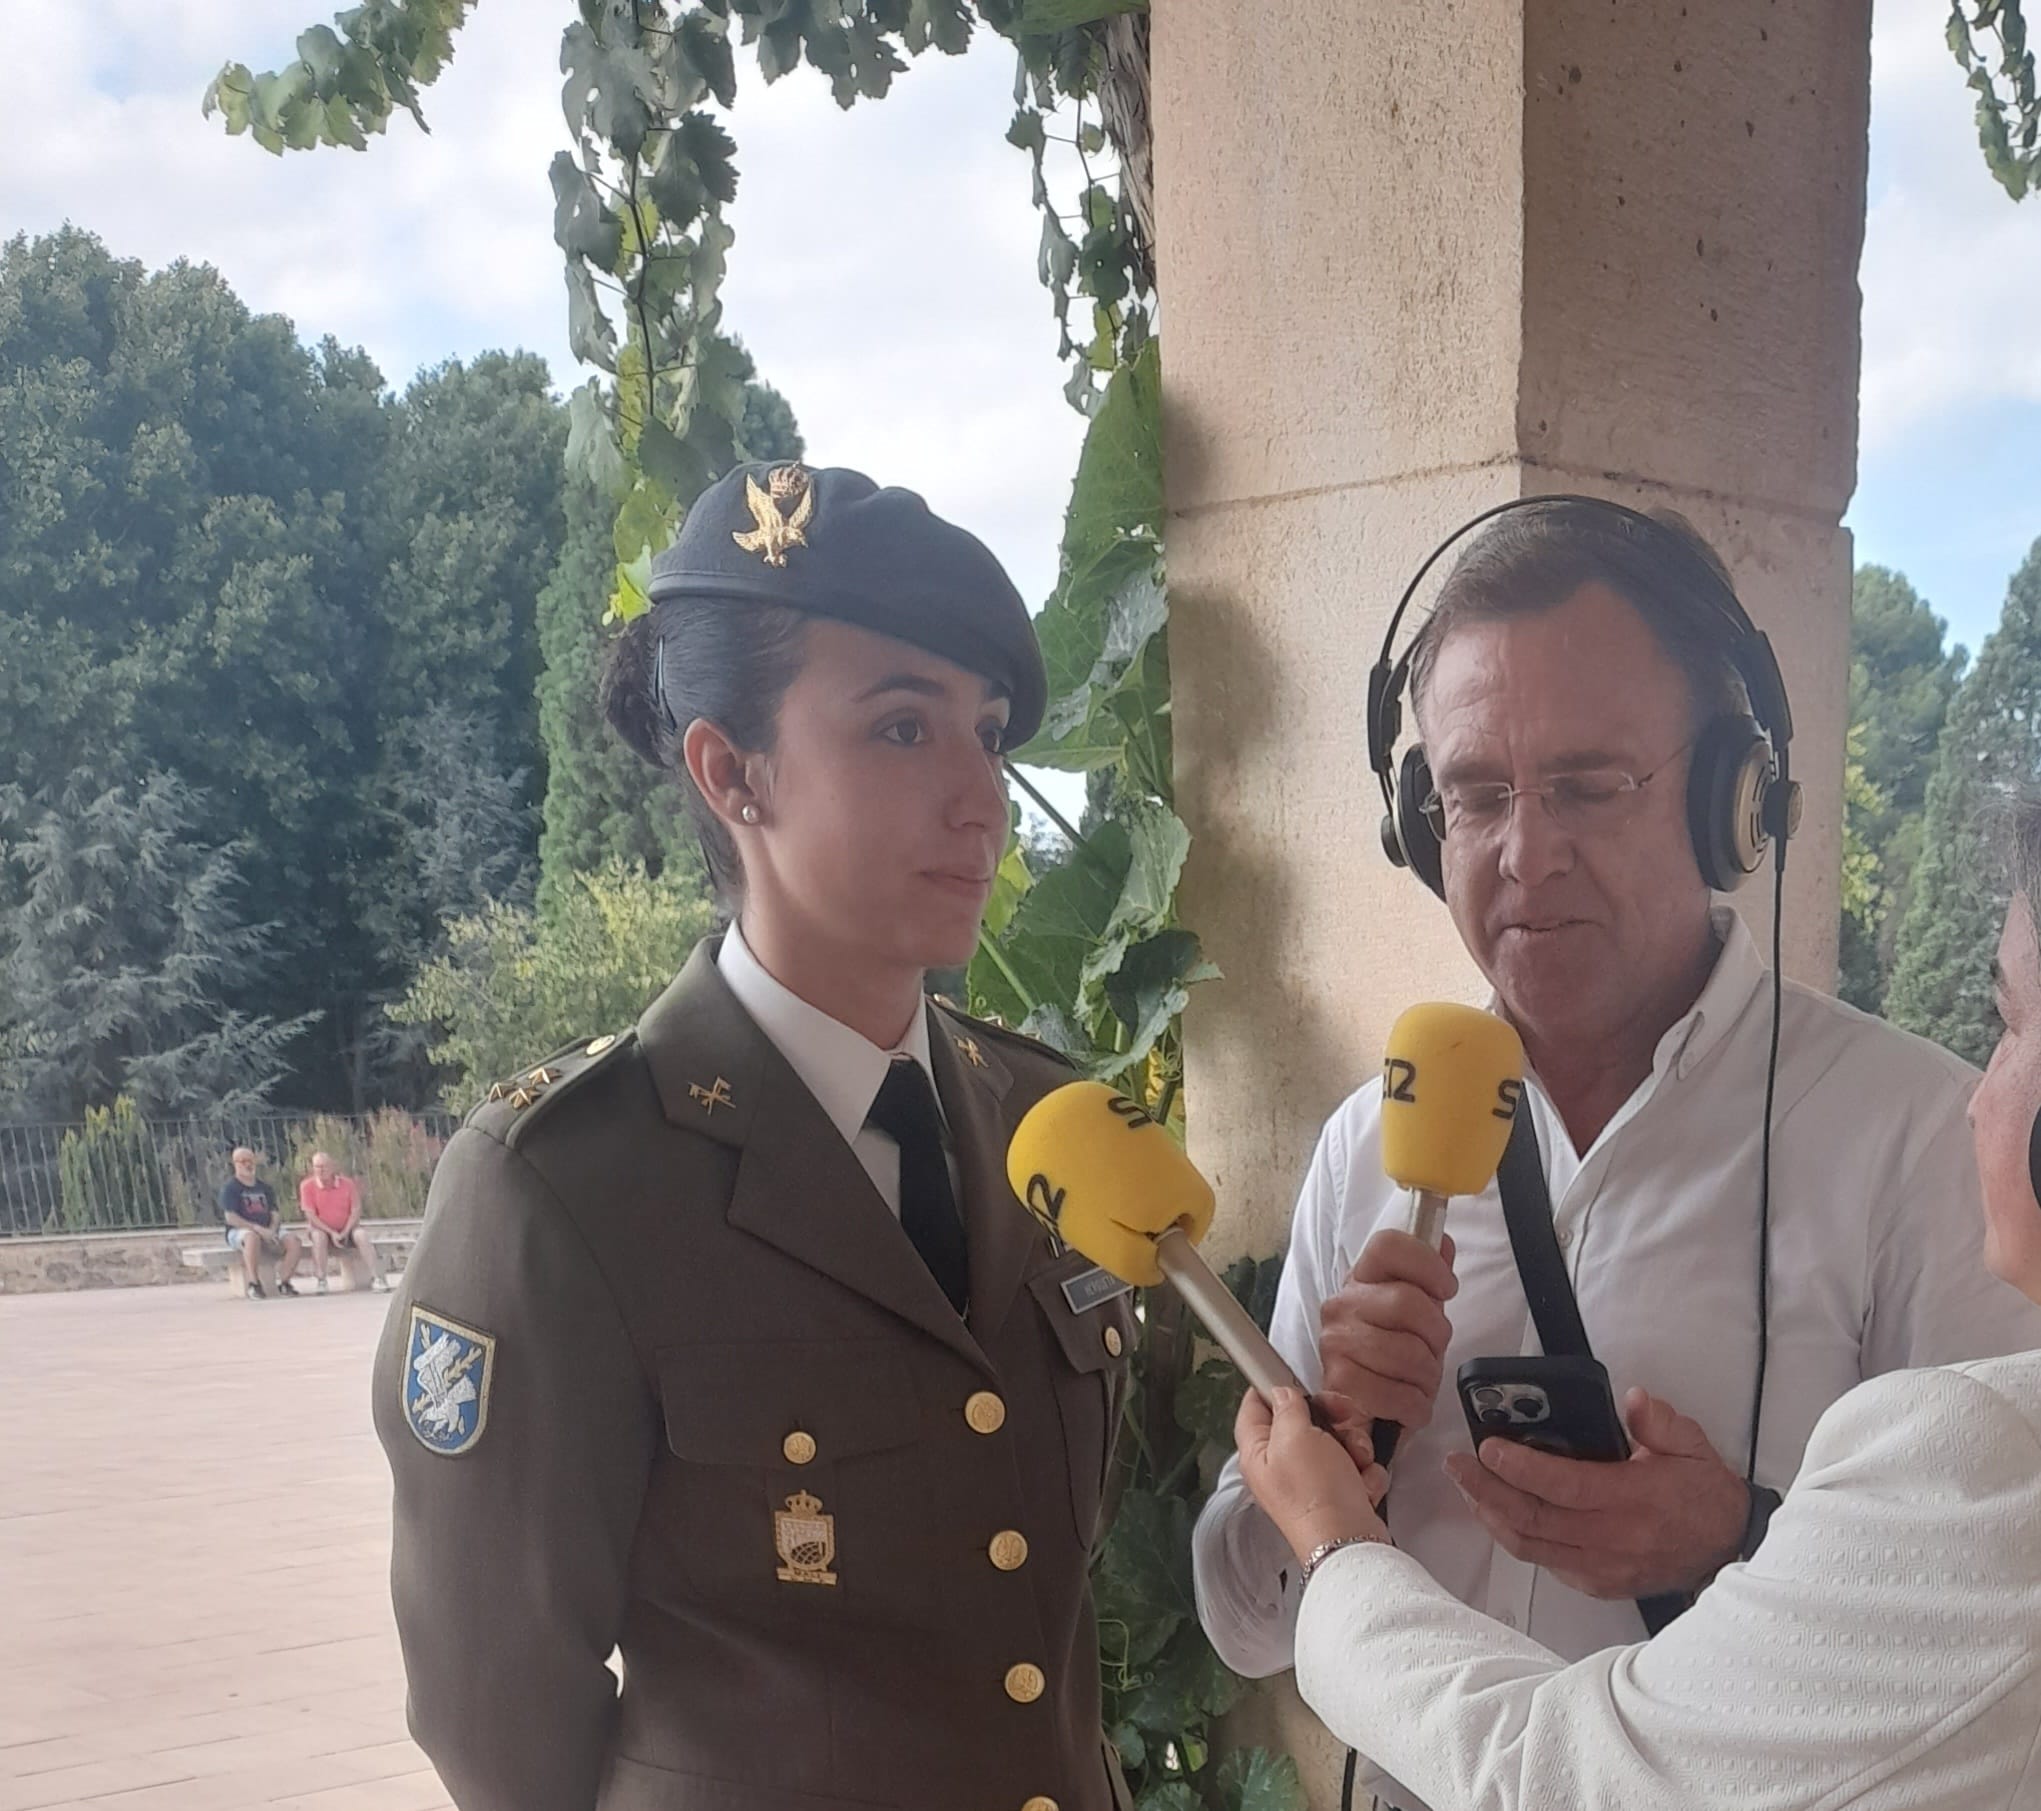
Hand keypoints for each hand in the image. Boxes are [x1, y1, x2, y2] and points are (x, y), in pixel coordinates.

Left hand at [1235, 1387, 1391, 1565]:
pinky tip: (1361, 1485)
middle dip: (1330, 1417)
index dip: (1272, 1388)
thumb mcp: (1295, 1436)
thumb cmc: (1315, 1496)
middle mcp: (1281, 1466)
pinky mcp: (1338, 1494)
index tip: (1294, 1380)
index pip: (1253, 1407)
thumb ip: (1287, 1407)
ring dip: (1353, 1446)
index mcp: (1258, 1452)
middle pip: (1302, 1421)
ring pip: (1335, 1441)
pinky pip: (1354, 1467)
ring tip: (1356, 1461)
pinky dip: (1364, 1474)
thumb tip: (1283, 1393)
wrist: (1349, 1542)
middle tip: (1342, 1416)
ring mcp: (1311, 1481)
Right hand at [1317, 1230, 1457, 1434]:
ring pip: (1409, 1352)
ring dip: (1426, 1376)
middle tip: (1429, 1352)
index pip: (1388, 1246)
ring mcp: (1336, 1343)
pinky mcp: (1339, 1383)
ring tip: (1416, 1380)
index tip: (1446, 1288)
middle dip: (1435, 1336)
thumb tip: (1441, 1241)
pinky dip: (1414, 1406)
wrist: (1365, 1408)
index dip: (1426, 1263)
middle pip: (1408, 1302)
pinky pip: (1399, 1394)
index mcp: (1362, 1280)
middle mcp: (1342, 1305)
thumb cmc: (1394, 1357)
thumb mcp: (1419, 1313)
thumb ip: (1429, 1276)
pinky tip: (1406, 1403)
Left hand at [1444, 1388, 1747, 1598]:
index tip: (1488, 1447)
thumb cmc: (1702, 1492)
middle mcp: (1614, 1539)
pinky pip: (1545, 1561)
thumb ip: (1659, 1421)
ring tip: (1467, 1486)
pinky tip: (1497, 1512)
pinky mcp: (1597, 1584)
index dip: (1521, 1468)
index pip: (1565, 1487)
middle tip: (1457, 1464)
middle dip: (1486, 1490)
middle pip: (1534, 1519)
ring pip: (1530, 1545)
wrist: (1727, 1548)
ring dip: (1491, 1515)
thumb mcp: (1691, 1444)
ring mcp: (1602, 1568)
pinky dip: (1515, 1537)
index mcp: (1635, 1500)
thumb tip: (1632, 1399)